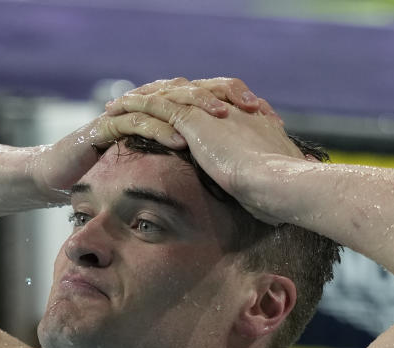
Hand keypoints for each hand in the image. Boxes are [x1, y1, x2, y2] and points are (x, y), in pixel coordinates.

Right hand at [32, 77, 269, 193]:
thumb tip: (227, 178)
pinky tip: (179, 141)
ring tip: (220, 119)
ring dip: (195, 110)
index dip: (230, 102)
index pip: (201, 99)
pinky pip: (136, 123)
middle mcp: (144, 108)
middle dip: (219, 97)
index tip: (262, 113)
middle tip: (247, 106)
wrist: (56, 177)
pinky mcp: (104, 127)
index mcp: (160, 115)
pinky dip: (159, 131)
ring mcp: (124, 114)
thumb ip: (184, 166)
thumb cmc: (103, 175)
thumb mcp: (151, 170)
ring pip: (165, 103)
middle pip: (189, 93)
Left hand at [101, 78, 305, 223]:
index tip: (175, 120)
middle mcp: (226, 110)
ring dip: (140, 99)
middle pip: (186, 96)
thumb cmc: (278, 192)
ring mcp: (209, 111)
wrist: (276, 181)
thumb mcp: (268, 186)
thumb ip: (265, 186)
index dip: (190, 113)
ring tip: (116, 104)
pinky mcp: (193, 118)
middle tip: (138, 103)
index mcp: (244, 123)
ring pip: (166, 96)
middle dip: (160, 98)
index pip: (212, 111)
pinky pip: (155, 105)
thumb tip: (271, 205)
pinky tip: (115, 109)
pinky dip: (134, 105)